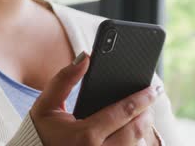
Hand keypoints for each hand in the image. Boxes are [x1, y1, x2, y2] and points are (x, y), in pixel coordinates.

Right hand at [30, 53, 157, 145]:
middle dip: (146, 113)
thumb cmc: (39, 134)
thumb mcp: (45, 105)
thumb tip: (86, 57)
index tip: (154, 88)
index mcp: (84, 136)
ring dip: (141, 130)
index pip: (123, 112)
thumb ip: (64, 80)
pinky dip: (132, 143)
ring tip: (142, 114)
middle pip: (136, 131)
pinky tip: (129, 132)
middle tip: (150, 99)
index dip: (143, 98)